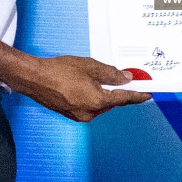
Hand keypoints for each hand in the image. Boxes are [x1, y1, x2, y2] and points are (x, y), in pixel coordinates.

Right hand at [19, 55, 151, 121]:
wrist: (33, 78)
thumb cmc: (59, 71)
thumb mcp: (90, 66)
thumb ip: (111, 74)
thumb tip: (126, 78)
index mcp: (97, 101)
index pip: (123, 99)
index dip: (137, 96)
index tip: (147, 95)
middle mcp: (89, 113)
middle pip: (111, 103)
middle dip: (119, 93)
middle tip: (126, 81)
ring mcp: (79, 115)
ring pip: (100, 105)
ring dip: (104, 95)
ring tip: (102, 79)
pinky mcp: (70, 114)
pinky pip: (88, 106)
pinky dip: (93, 98)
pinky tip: (88, 86)